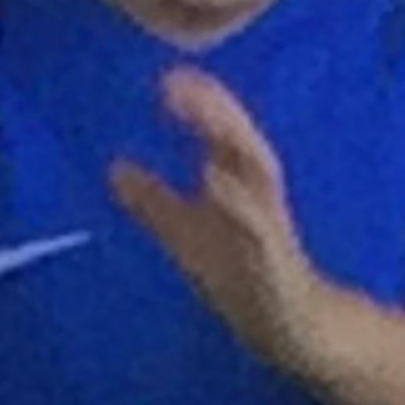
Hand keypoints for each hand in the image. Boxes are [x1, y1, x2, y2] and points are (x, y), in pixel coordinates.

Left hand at [110, 70, 342, 375]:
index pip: (224, 135)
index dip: (202, 104)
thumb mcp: (188, 235)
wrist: (290, 328)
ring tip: (198, 115)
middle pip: (243, 143)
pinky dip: (241, 202)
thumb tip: (114, 169)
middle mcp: (259, 197)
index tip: (170, 77)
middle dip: (217, 112)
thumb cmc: (241, 276)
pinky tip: (216, 179)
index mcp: (241, 186)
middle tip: (179, 83)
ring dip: (233, 144)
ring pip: (257, 178)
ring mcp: (269, 228)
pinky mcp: (276, 263)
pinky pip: (261, 229)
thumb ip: (155, 203)